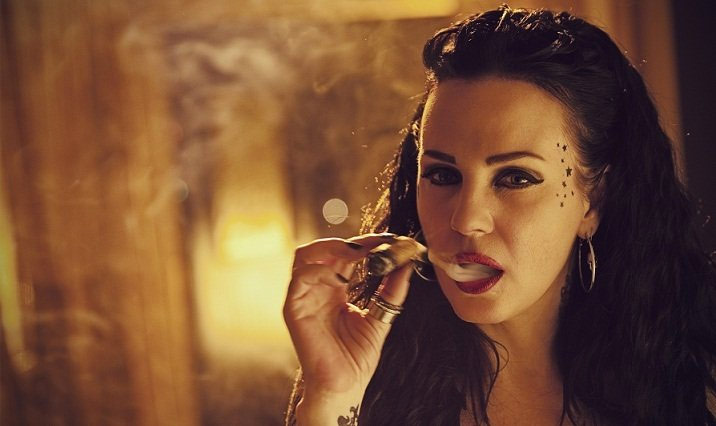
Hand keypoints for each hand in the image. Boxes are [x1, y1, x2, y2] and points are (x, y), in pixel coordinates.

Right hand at [283, 233, 414, 396]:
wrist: (344, 385)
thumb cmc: (357, 357)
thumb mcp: (380, 316)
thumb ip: (392, 290)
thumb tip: (406, 263)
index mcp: (334, 288)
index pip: (345, 255)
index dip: (365, 244)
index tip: (389, 240)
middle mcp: (317, 288)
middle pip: (323, 249)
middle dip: (349, 241)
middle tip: (373, 243)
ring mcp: (303, 297)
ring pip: (305, 255)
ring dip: (331, 248)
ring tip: (357, 254)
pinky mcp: (294, 309)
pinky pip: (299, 279)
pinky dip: (319, 271)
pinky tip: (340, 279)